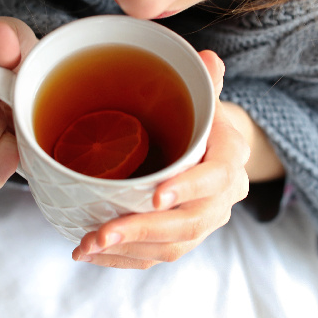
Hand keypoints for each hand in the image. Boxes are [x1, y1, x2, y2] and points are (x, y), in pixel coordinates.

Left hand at [72, 50, 250, 268]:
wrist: (214, 152)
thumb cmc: (202, 121)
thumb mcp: (205, 98)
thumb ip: (204, 81)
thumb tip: (206, 58)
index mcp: (230, 159)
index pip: (216, 178)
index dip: (188, 188)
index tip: (154, 196)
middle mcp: (222, 198)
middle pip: (189, 222)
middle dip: (143, 230)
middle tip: (103, 232)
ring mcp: (203, 223)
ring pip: (171, 246)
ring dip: (128, 249)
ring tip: (88, 244)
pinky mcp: (184, 239)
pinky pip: (157, 256)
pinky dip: (124, 259)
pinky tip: (92, 254)